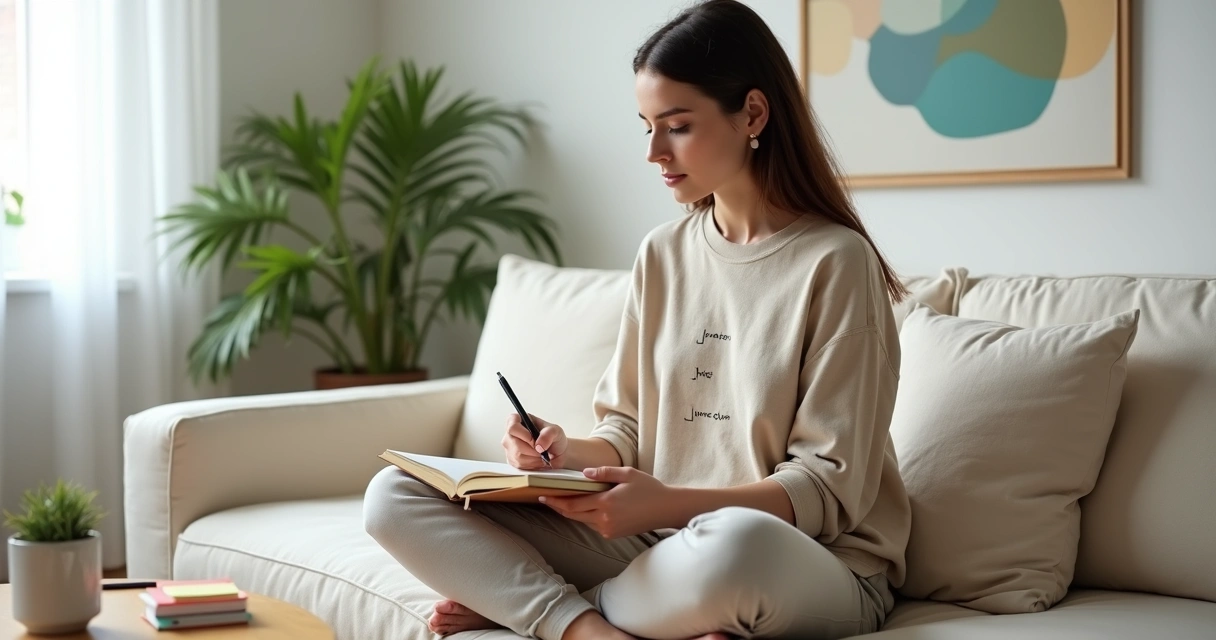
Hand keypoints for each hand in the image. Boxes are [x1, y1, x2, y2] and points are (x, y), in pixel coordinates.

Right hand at [502, 412, 567, 469]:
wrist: (557, 455)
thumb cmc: (554, 440)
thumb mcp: (556, 432)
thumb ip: (548, 434)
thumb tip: (538, 445)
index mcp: (520, 420)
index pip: (512, 426)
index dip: (523, 434)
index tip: (533, 439)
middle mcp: (511, 434)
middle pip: (514, 443)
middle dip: (532, 449)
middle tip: (541, 449)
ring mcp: (510, 448)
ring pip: (517, 456)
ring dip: (533, 458)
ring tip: (540, 454)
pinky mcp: (512, 460)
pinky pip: (519, 465)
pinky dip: (531, 465)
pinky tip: (537, 460)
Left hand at [540, 467, 673, 538]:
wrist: (666, 509)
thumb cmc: (649, 488)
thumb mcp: (627, 474)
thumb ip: (603, 473)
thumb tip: (584, 474)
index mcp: (606, 503)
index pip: (573, 504)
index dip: (556, 501)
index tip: (543, 496)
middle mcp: (604, 519)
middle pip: (573, 515)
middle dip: (558, 507)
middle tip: (546, 499)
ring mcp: (608, 529)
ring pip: (582, 521)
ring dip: (572, 512)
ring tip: (562, 501)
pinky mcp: (613, 534)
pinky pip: (593, 525)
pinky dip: (585, 516)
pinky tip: (583, 507)